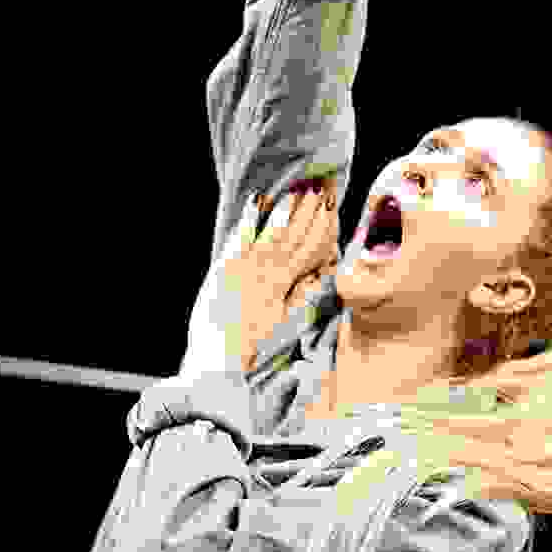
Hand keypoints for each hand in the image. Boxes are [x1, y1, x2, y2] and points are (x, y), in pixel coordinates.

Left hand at [198, 184, 340, 372]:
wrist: (218, 363)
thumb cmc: (253, 350)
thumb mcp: (286, 325)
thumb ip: (302, 297)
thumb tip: (321, 275)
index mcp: (285, 284)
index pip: (311, 248)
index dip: (323, 227)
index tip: (333, 207)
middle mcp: (268, 271)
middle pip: (294, 235)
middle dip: (308, 211)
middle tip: (321, 187)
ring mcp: (245, 268)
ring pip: (271, 232)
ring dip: (285, 210)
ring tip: (296, 189)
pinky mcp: (223, 269)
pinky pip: (240, 238)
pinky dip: (250, 220)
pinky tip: (257, 202)